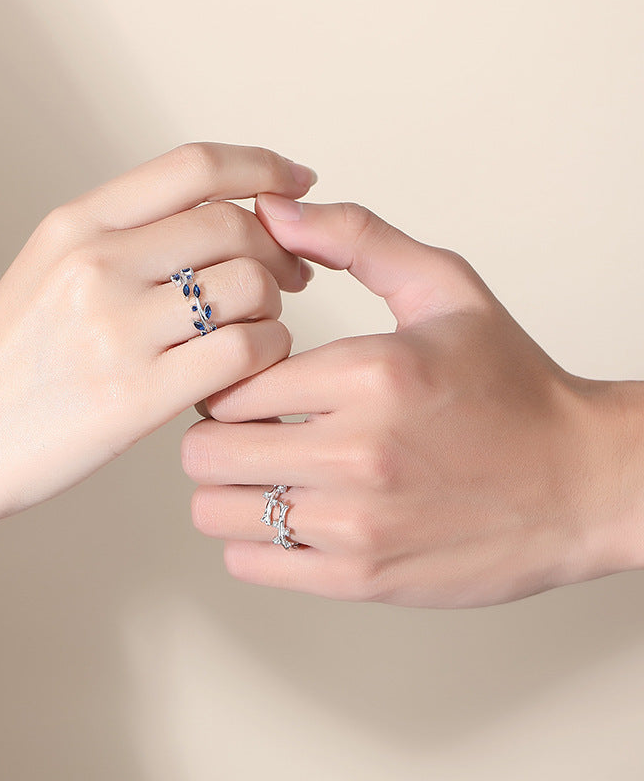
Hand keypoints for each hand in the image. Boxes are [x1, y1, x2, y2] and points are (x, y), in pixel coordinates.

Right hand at [0, 143, 316, 540]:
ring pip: (250, 286)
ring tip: (258, 327)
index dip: (262, 166)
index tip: (298, 183)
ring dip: (274, 306)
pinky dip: (269, 353)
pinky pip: (245, 351)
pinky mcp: (137, 396)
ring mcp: (116, 329)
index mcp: (76, 224)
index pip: (194, 166)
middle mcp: (97, 263)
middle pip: (234, 226)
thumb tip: (224, 219)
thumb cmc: (11, 362)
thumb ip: (126, 238)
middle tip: (294, 276)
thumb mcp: (51, 271)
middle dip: (282, 250)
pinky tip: (252, 367)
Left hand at [182, 194, 643, 606]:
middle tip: (248, 426)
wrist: (582, 483)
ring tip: (266, 469)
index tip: (250, 380)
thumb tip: (274, 209)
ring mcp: (355, 524)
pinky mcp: (360, 577)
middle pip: (204, 449)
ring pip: (214, 509)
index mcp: (369, 374)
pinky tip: (287, 512)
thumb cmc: (512, 388)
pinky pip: (249, 561)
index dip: (225, 378)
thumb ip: (355, 238)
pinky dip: (251, 537)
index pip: (228, 380)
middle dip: (215, 432)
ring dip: (227, 486)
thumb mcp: (444, 289)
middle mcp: (356, 453)